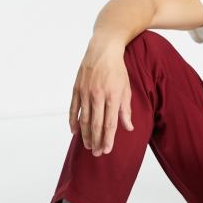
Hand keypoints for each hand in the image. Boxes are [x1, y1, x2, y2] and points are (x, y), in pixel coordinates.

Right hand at [69, 35, 133, 155]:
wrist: (103, 49)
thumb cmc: (118, 70)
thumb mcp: (126, 89)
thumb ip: (126, 110)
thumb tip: (128, 128)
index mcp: (113, 97)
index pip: (110, 124)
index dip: (108, 139)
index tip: (106, 150)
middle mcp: (98, 96)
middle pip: (96, 125)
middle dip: (96, 141)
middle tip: (96, 154)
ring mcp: (85, 92)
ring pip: (84, 119)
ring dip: (85, 135)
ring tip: (87, 146)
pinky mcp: (77, 88)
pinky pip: (73, 108)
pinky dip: (73, 121)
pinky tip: (74, 132)